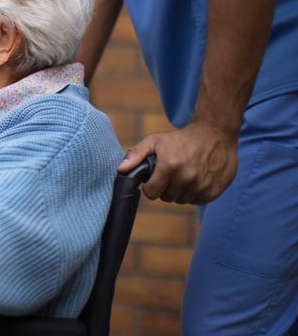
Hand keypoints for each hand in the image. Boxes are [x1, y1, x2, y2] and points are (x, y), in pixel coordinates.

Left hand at [117, 121, 238, 203]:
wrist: (215, 134)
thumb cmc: (181, 139)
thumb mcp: (155, 141)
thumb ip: (136, 155)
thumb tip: (121, 169)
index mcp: (170, 166)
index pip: (152, 193)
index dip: (151, 187)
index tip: (155, 179)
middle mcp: (187, 177)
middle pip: (167, 198)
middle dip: (166, 188)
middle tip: (171, 174)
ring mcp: (202, 185)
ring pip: (182, 200)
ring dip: (181, 191)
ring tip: (185, 174)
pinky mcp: (215, 190)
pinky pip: (198, 200)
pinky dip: (195, 192)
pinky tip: (197, 178)